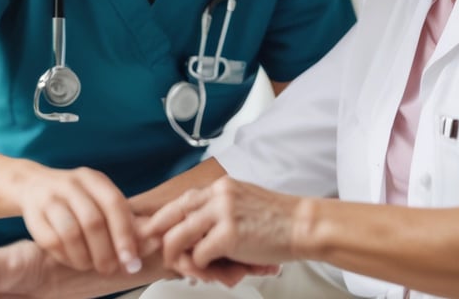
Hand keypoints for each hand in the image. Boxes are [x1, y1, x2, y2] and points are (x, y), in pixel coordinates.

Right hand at [19, 166, 140, 274]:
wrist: (33, 185)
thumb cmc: (77, 197)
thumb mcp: (98, 196)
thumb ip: (121, 216)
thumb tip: (150, 241)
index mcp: (93, 178)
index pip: (115, 204)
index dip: (125, 234)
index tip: (132, 260)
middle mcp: (71, 184)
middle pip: (93, 221)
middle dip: (106, 251)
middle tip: (111, 269)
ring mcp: (49, 198)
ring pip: (71, 233)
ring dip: (84, 257)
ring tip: (91, 266)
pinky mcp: (33, 214)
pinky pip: (51, 242)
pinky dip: (66, 257)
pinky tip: (74, 261)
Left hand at [141, 177, 297, 284]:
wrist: (304, 226)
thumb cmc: (279, 221)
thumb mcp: (243, 203)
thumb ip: (219, 211)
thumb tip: (195, 233)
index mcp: (221, 187)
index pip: (180, 201)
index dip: (163, 220)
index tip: (154, 234)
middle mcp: (218, 195)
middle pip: (172, 217)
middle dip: (164, 241)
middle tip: (168, 258)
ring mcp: (222, 213)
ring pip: (178, 237)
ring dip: (181, 259)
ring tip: (195, 270)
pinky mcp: (228, 235)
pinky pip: (198, 257)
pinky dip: (204, 269)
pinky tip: (220, 271)